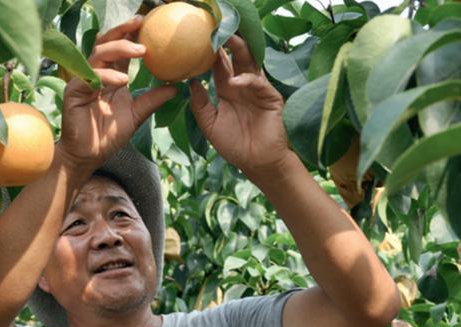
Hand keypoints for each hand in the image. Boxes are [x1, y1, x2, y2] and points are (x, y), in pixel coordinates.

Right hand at [58, 16, 177, 173]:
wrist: (88, 156)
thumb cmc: (108, 136)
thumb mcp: (136, 115)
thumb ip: (152, 100)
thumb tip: (176, 87)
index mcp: (111, 76)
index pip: (120, 49)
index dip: (131, 34)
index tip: (149, 24)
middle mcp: (97, 74)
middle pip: (106, 43)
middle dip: (123, 31)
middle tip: (141, 25)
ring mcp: (84, 81)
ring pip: (98, 54)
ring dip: (119, 49)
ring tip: (140, 52)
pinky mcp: (74, 92)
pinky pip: (90, 77)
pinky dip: (107, 76)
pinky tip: (122, 80)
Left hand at [189, 35, 292, 178]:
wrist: (256, 163)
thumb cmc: (234, 145)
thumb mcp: (210, 125)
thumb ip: (200, 104)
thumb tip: (190, 82)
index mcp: (227, 90)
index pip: (218, 67)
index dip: (209, 54)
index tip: (197, 40)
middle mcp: (242, 86)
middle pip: (234, 58)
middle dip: (226, 43)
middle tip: (214, 29)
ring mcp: (257, 90)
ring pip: (249, 63)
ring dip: (239, 50)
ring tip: (228, 39)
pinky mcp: (270, 97)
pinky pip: (258, 83)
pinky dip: (246, 81)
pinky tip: (234, 82)